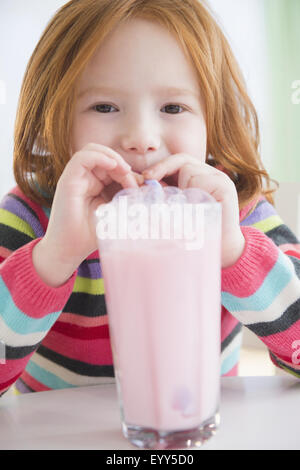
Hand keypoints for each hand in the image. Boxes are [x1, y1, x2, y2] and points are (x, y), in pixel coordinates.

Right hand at [34, 143, 142, 285]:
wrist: (69, 250)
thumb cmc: (91, 235)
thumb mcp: (116, 213)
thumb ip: (129, 199)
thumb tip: (149, 187)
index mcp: (96, 185)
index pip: (113, 167)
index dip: (129, 173)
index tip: (140, 188)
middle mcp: (85, 179)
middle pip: (105, 156)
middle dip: (123, 165)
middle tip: (135, 181)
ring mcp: (75, 178)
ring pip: (93, 151)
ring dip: (112, 157)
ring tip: (125, 171)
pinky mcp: (67, 179)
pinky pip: (83, 157)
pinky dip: (99, 156)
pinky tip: (114, 166)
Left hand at [142, 154, 244, 267]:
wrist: (222, 251)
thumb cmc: (195, 233)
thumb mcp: (176, 208)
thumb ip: (164, 194)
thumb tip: (139, 182)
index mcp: (201, 177)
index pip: (180, 161)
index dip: (162, 166)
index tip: (145, 177)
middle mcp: (213, 175)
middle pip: (183, 160)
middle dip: (163, 168)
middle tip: (148, 178)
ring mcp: (221, 180)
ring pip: (188, 171)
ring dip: (178, 188)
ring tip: (182, 206)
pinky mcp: (226, 188)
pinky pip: (199, 181)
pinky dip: (190, 193)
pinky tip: (192, 208)